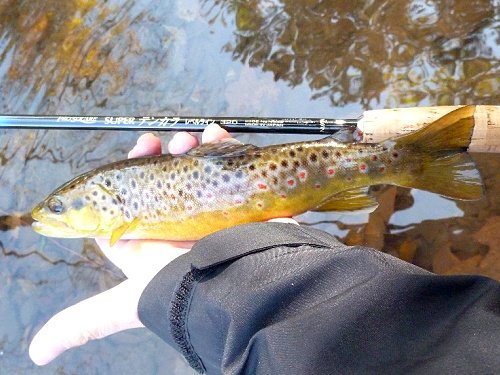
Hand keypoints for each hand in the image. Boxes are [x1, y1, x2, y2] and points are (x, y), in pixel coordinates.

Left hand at [29, 125, 297, 365]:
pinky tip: (217, 136)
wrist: (240, 284)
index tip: (134, 155)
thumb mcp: (125, 305)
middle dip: (162, 156)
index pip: (132, 201)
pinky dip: (224, 144)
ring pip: (197, 167)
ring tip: (190, 140)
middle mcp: (182, 223)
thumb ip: (83, 321)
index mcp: (154, 240)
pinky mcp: (239, 198)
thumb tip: (38, 351)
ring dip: (190, 146)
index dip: (127, 175)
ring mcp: (212, 209)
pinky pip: (231, 163)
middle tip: (159, 145)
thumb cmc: (183, 292)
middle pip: (166, 179)